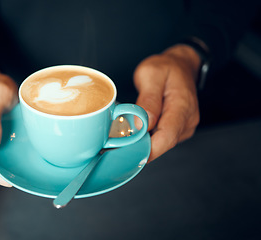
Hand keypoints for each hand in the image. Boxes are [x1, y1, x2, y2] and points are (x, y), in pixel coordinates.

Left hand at [134, 45, 200, 161]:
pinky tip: (137, 130)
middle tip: (118, 145)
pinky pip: (162, 138)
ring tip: (126, 133)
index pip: (167, 136)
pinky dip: (148, 136)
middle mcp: (187, 120)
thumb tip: (142, 125)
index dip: (148, 149)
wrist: (180, 66)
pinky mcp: (178, 129)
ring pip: (161, 143)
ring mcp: (184, 126)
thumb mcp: (151, 74)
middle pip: (163, 143)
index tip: (128, 153)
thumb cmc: (166, 68)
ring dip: (143, 141)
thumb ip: (148, 100)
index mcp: (182, 106)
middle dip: (141, 147)